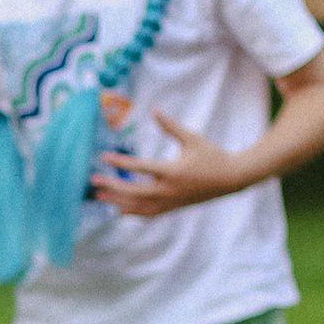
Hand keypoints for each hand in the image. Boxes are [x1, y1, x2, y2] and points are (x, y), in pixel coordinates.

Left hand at [91, 111, 245, 217]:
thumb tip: (155, 109)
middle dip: (112, 186)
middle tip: (92, 180)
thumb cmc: (212, 155)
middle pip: (134, 191)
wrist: (231, 179)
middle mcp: (169, 190)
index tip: (103, 156)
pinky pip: (147, 213)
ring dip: (117, 201)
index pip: (141, 167)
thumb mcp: (192, 138)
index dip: (121, 162)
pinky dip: (131, 211)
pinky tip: (117, 207)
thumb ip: (171, 126)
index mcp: (173, 171)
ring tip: (98, 196)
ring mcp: (170, 202)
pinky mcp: (172, 208)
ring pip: (138, 206)